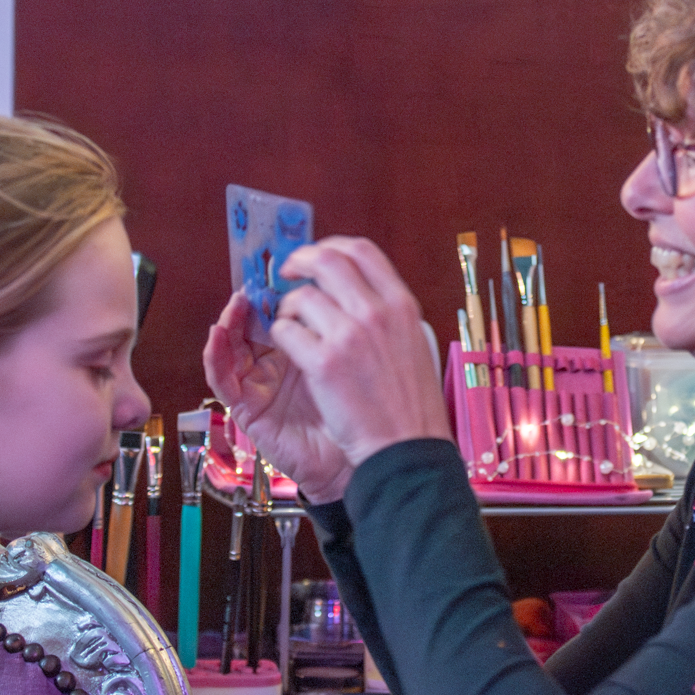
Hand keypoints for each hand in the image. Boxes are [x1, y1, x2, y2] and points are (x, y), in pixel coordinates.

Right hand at [203, 292, 353, 502]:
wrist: (372, 459)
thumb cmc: (368, 412)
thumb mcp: (357, 356)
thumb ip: (344, 323)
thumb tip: (345, 278)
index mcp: (307, 344)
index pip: (286, 307)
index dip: (283, 285)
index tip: (289, 262)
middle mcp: (280, 361)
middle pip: (256, 321)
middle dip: (255, 298)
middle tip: (260, 277)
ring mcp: (261, 383)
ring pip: (233, 344)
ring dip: (230, 320)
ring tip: (238, 301)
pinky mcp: (248, 408)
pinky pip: (223, 379)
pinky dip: (215, 356)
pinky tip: (218, 335)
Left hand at [268, 238, 455, 470]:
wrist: (407, 447)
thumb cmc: (410, 404)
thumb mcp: (412, 343)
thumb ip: (386, 313)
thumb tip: (354, 290)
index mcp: (401, 304)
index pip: (361, 250)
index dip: (330, 247)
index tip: (316, 257)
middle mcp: (377, 312)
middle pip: (327, 260)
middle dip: (299, 262)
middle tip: (287, 274)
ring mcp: (350, 336)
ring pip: (300, 298)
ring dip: (287, 309)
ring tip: (292, 327)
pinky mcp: (324, 363)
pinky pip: (286, 332)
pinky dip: (282, 337)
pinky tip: (291, 352)